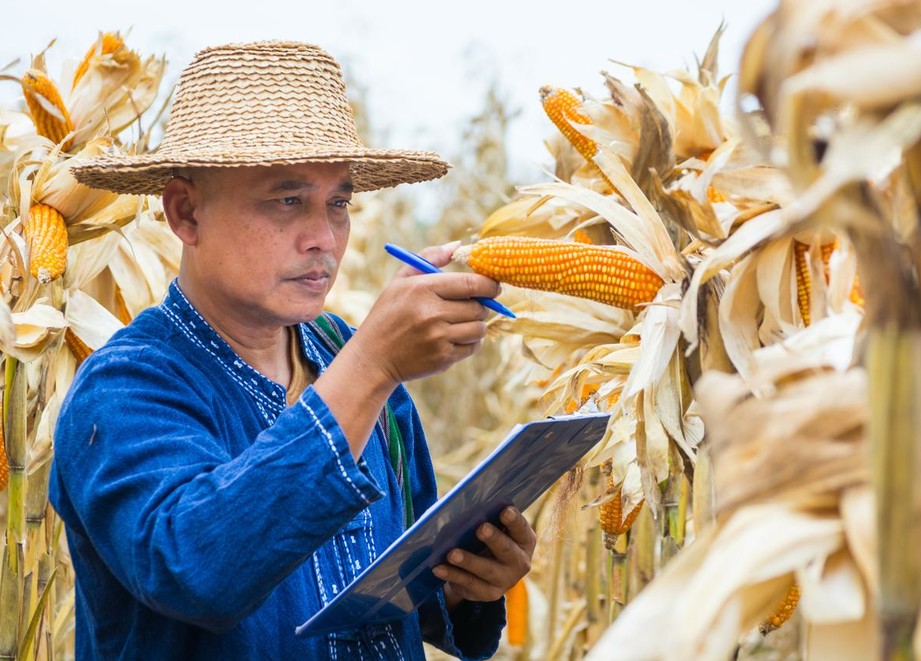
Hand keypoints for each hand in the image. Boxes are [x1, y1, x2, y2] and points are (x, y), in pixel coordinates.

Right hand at [349, 242, 499, 383]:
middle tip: (470, 306)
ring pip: (479, 328)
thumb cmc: (388, 315)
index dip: (489, 285)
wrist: (373, 358)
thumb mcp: (400, 281)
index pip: (471, 283)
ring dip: (476, 325)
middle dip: (480, 305)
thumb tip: (459, 245)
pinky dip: (470, 342)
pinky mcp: (443, 358)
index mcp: (423, 288)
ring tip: (460, 323)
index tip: (493, 286)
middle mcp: (432, 313)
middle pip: (479, 307)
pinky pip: (473, 347)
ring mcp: (438, 338)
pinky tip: (454, 338)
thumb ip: (429, 258)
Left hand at [433, 506, 536, 609]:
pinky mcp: (489, 594)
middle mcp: (520, 562)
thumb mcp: (490, 528)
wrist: (483, 573)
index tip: (505, 510)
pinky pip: (469, 584)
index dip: (514, 520)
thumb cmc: (486, 540)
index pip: (521, 528)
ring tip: (451, 553)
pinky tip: (439, 568)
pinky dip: (452, 575)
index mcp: (524, 540)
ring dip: (468, 560)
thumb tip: (464, 512)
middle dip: (493, 538)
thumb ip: (484, 520)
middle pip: (507, 549)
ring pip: (486, 569)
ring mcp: (506, 580)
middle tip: (480, 528)